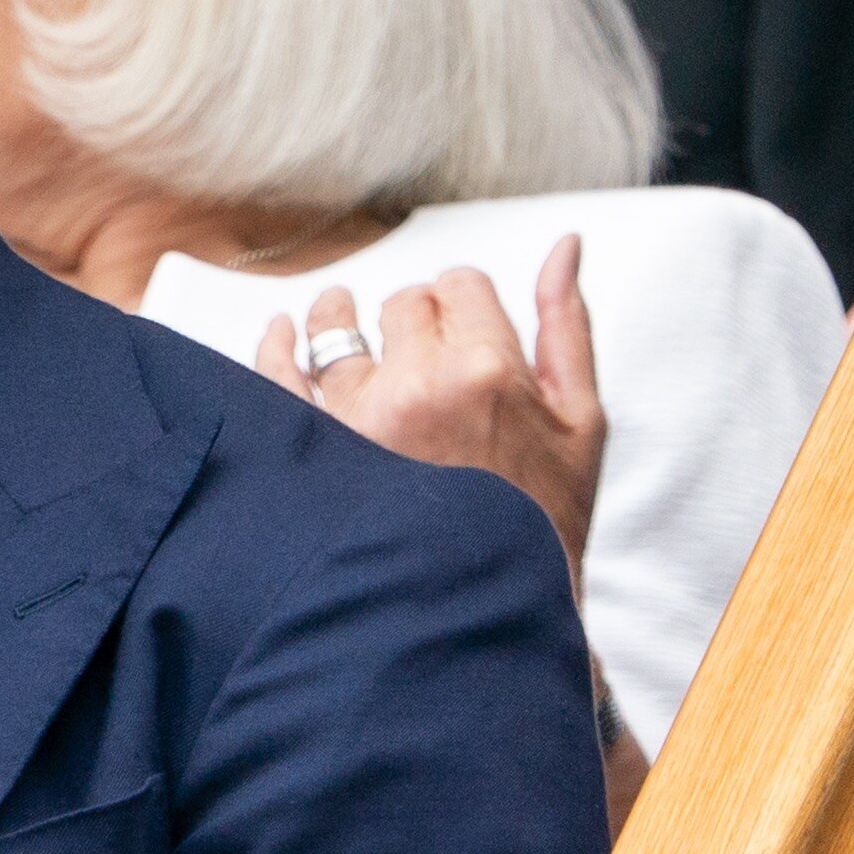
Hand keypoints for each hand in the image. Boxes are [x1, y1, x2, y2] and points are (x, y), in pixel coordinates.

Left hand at [254, 236, 603, 572]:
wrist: (485, 607)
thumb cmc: (541, 521)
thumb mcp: (579, 423)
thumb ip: (566, 326)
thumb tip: (564, 247)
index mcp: (485, 372)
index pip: (458, 287)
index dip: (461, 300)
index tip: (459, 320)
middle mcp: (414, 388)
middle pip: (402, 305)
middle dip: (413, 316)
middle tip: (417, 342)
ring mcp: (354, 422)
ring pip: (332, 330)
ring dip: (337, 316)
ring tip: (338, 315)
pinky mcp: (311, 454)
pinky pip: (274, 377)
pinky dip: (274, 346)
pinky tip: (281, 334)